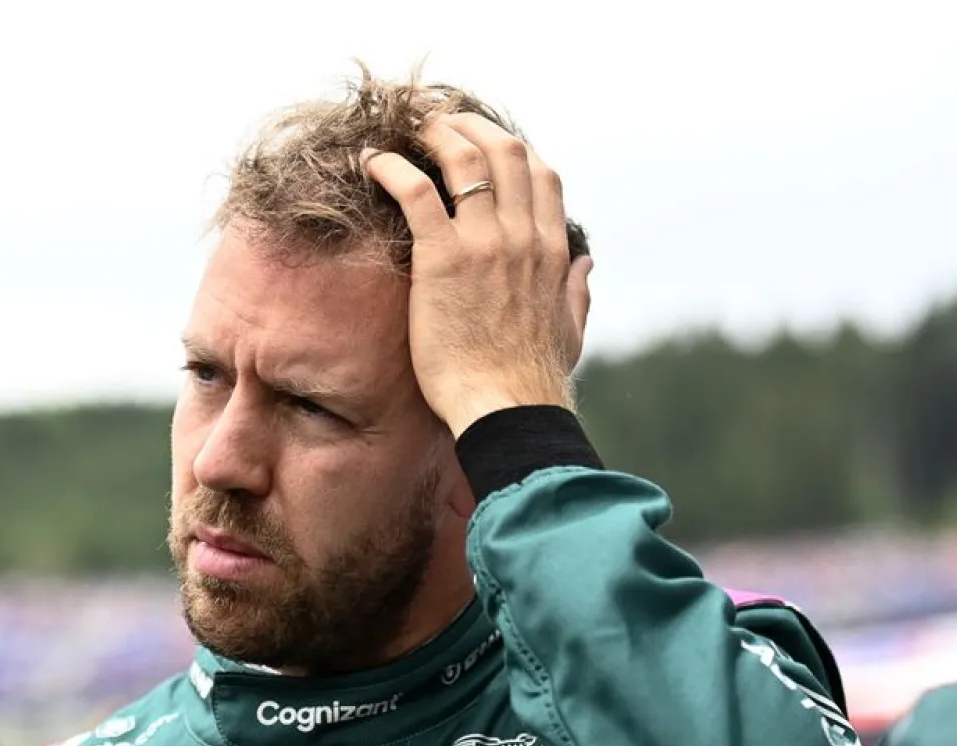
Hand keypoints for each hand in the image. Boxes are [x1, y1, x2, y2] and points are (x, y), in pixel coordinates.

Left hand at [363, 114, 592, 436]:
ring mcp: (484, 244)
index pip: (542, 174)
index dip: (511, 149)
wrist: (507, 409)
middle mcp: (523, 237)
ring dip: (434, 135)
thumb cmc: (532, 382)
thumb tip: (586, 264)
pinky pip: (414, 192)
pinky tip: (371, 162)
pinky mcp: (442, 259)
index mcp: (552, 251)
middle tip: (440, 124)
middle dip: (470, 126)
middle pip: (504, 151)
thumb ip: (577, 292)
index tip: (483, 143)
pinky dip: (391, 167)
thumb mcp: (570, 331)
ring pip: (463, 160)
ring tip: (408, 131)